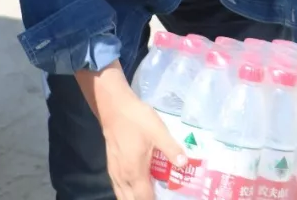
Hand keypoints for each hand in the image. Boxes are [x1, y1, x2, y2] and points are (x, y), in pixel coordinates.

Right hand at [76, 62, 185, 199]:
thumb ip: (171, 148)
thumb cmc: (136, 118)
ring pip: (122, 196)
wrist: (114, 106)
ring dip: (134, 198)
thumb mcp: (158, 131)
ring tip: (149, 193)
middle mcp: (122, 176)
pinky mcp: (111, 165)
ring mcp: (114, 171)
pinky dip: (127, 193)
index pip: (144, 199)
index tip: (165, 199)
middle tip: (158, 196)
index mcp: (134, 171)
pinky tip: (136, 186)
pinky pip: (118, 187)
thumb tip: (184, 163)